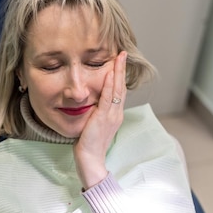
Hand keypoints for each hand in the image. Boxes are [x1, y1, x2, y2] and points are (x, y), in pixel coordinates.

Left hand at [73, 51, 126, 188]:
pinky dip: (110, 85)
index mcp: (114, 115)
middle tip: (123, 53)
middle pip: (121, 87)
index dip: (119, 76)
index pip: (118, 91)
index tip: (119, 62)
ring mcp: (111, 116)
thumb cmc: (89, 145)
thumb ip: (95, 114)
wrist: (90, 160)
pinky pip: (108, 98)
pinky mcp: (104, 118)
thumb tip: (91, 104)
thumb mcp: (94, 125)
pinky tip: (109, 74)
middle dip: (121, 69)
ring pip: (117, 90)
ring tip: (119, 57)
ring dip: (118, 72)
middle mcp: (116, 114)